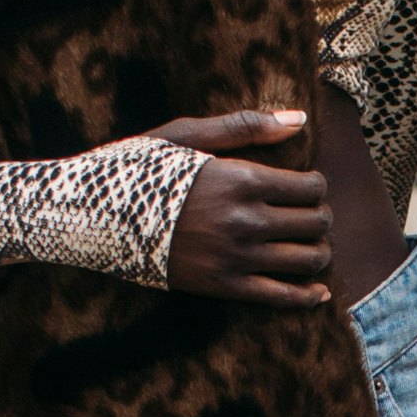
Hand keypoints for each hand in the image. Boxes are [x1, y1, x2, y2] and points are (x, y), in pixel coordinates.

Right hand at [160, 109, 330, 306]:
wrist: (97, 216)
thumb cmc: (142, 169)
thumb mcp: (188, 135)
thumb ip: (246, 126)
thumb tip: (300, 118)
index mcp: (241, 179)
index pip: (310, 187)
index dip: (316, 186)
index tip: (305, 186)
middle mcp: (245, 220)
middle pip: (315, 222)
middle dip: (320, 216)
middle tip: (309, 214)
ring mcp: (236, 257)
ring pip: (307, 259)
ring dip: (319, 251)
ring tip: (310, 244)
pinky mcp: (223, 287)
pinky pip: (281, 297)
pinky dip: (308, 296)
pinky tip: (319, 292)